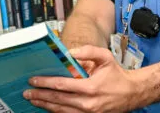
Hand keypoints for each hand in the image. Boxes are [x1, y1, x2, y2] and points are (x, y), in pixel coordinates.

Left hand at [23, 45, 144, 112]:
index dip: (45, 83)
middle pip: (58, 100)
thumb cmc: (117, 75)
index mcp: (90, 87)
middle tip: (27, 93)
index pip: (62, 85)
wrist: (132, 93)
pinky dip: (56, 112)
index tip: (33, 80)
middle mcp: (88, 103)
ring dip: (45, 106)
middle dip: (40, 96)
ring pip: (61, 111)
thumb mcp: (105, 57)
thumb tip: (68, 53)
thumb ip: (87, 52)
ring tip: (33, 100)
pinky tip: (47, 107)